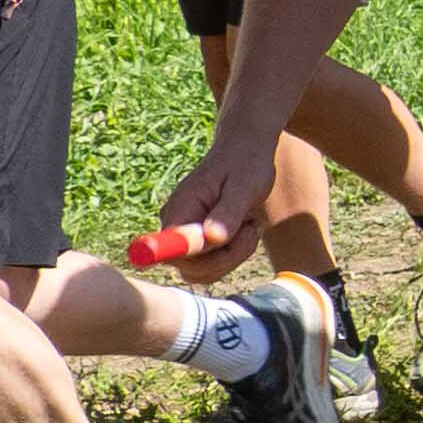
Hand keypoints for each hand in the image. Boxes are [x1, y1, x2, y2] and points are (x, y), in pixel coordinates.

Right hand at [152, 135, 277, 271]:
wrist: (245, 152)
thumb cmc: (245, 164)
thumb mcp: (243, 186)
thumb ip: (228, 212)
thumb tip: (212, 238)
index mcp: (180, 209)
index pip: (171, 251)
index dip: (196, 257)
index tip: (225, 241)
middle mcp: (176, 225)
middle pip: (191, 268)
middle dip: (227, 257)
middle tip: (251, 227)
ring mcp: (185, 235)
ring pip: (206, 270)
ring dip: (236, 254)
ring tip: (250, 223)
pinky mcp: (199, 241)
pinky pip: (215, 264)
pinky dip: (236, 252)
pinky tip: (247, 227)